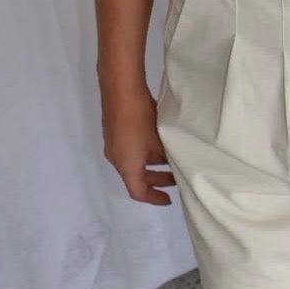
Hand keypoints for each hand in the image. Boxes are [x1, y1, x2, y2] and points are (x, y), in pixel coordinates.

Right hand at [100, 85, 178, 205]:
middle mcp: (116, 158)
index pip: (138, 192)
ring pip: (133, 161)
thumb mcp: (159, 141)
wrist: (121, 89)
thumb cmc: (141, 119)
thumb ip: (166, 156)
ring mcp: (113, 143)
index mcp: (126, 166)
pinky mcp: (114, 130)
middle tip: (175, 178)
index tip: (169, 199)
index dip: (154, 199)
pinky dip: (144, 152)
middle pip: (136, 177)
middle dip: (156, 180)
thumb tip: (174, 162)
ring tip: (171, 158)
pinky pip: (130, 149)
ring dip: (151, 164)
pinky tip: (158, 142)